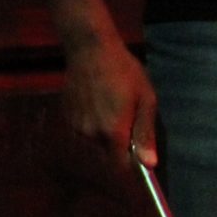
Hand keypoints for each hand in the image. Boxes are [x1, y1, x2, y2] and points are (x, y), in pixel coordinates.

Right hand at [64, 34, 158, 165]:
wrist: (90, 50)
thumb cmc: (125, 72)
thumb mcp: (145, 99)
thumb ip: (145, 134)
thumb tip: (149, 164)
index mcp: (113, 132)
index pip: (120, 166)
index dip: (131, 164)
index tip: (140, 157)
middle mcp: (91, 135)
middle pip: (108, 154)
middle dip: (120, 146)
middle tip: (129, 118)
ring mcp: (76, 127)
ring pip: (95, 143)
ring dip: (106, 134)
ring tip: (113, 106)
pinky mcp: (67, 118)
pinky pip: (83, 131)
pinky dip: (93, 124)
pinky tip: (99, 102)